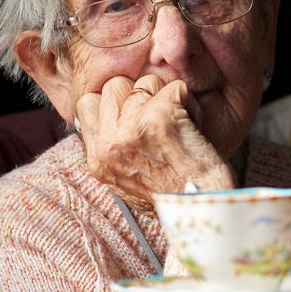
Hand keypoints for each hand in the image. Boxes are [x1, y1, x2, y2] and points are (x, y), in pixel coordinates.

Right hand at [74, 73, 234, 206]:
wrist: (202, 208)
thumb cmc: (173, 196)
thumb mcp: (126, 181)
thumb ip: (114, 149)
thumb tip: (110, 119)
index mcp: (98, 159)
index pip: (88, 104)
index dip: (113, 103)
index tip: (133, 116)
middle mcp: (110, 143)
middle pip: (115, 86)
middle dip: (139, 95)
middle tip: (159, 119)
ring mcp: (133, 128)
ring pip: (147, 83)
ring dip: (167, 99)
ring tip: (179, 126)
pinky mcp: (160, 118)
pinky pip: (176, 88)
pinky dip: (191, 104)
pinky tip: (194, 127)